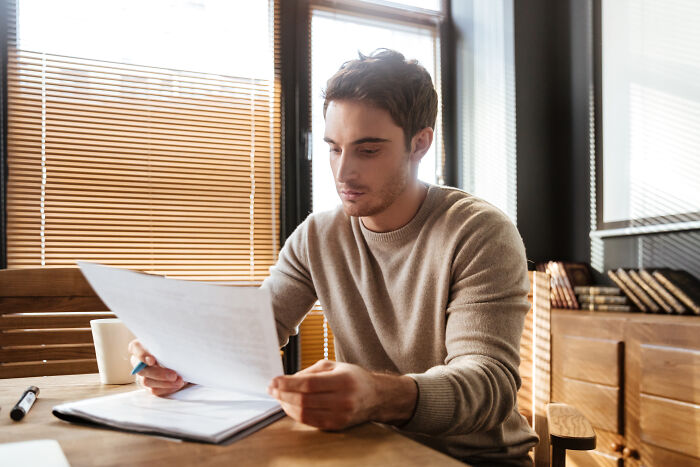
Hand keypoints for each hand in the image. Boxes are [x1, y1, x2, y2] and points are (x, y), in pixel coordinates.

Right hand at [128, 339, 185, 396]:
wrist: (182, 360)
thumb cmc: (176, 348)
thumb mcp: (172, 344)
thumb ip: (168, 347)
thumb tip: (171, 352)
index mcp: (142, 346)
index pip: (135, 347)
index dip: (142, 355)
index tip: (152, 360)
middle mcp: (138, 361)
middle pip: (141, 369)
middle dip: (159, 374)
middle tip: (174, 375)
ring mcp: (143, 375)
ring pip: (146, 382)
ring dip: (165, 383)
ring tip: (179, 381)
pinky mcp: (149, 385)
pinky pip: (154, 390)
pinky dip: (167, 388)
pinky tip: (177, 385)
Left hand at [267, 360, 416, 430]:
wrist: (376, 396)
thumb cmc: (353, 377)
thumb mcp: (334, 365)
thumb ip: (310, 372)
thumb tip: (287, 380)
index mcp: (342, 380)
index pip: (308, 384)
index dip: (288, 383)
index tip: (274, 380)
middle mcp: (343, 399)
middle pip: (304, 400)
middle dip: (283, 394)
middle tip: (271, 388)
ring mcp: (340, 415)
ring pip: (305, 414)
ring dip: (286, 406)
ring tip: (278, 397)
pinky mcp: (337, 426)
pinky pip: (311, 422)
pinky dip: (296, 415)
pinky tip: (289, 407)